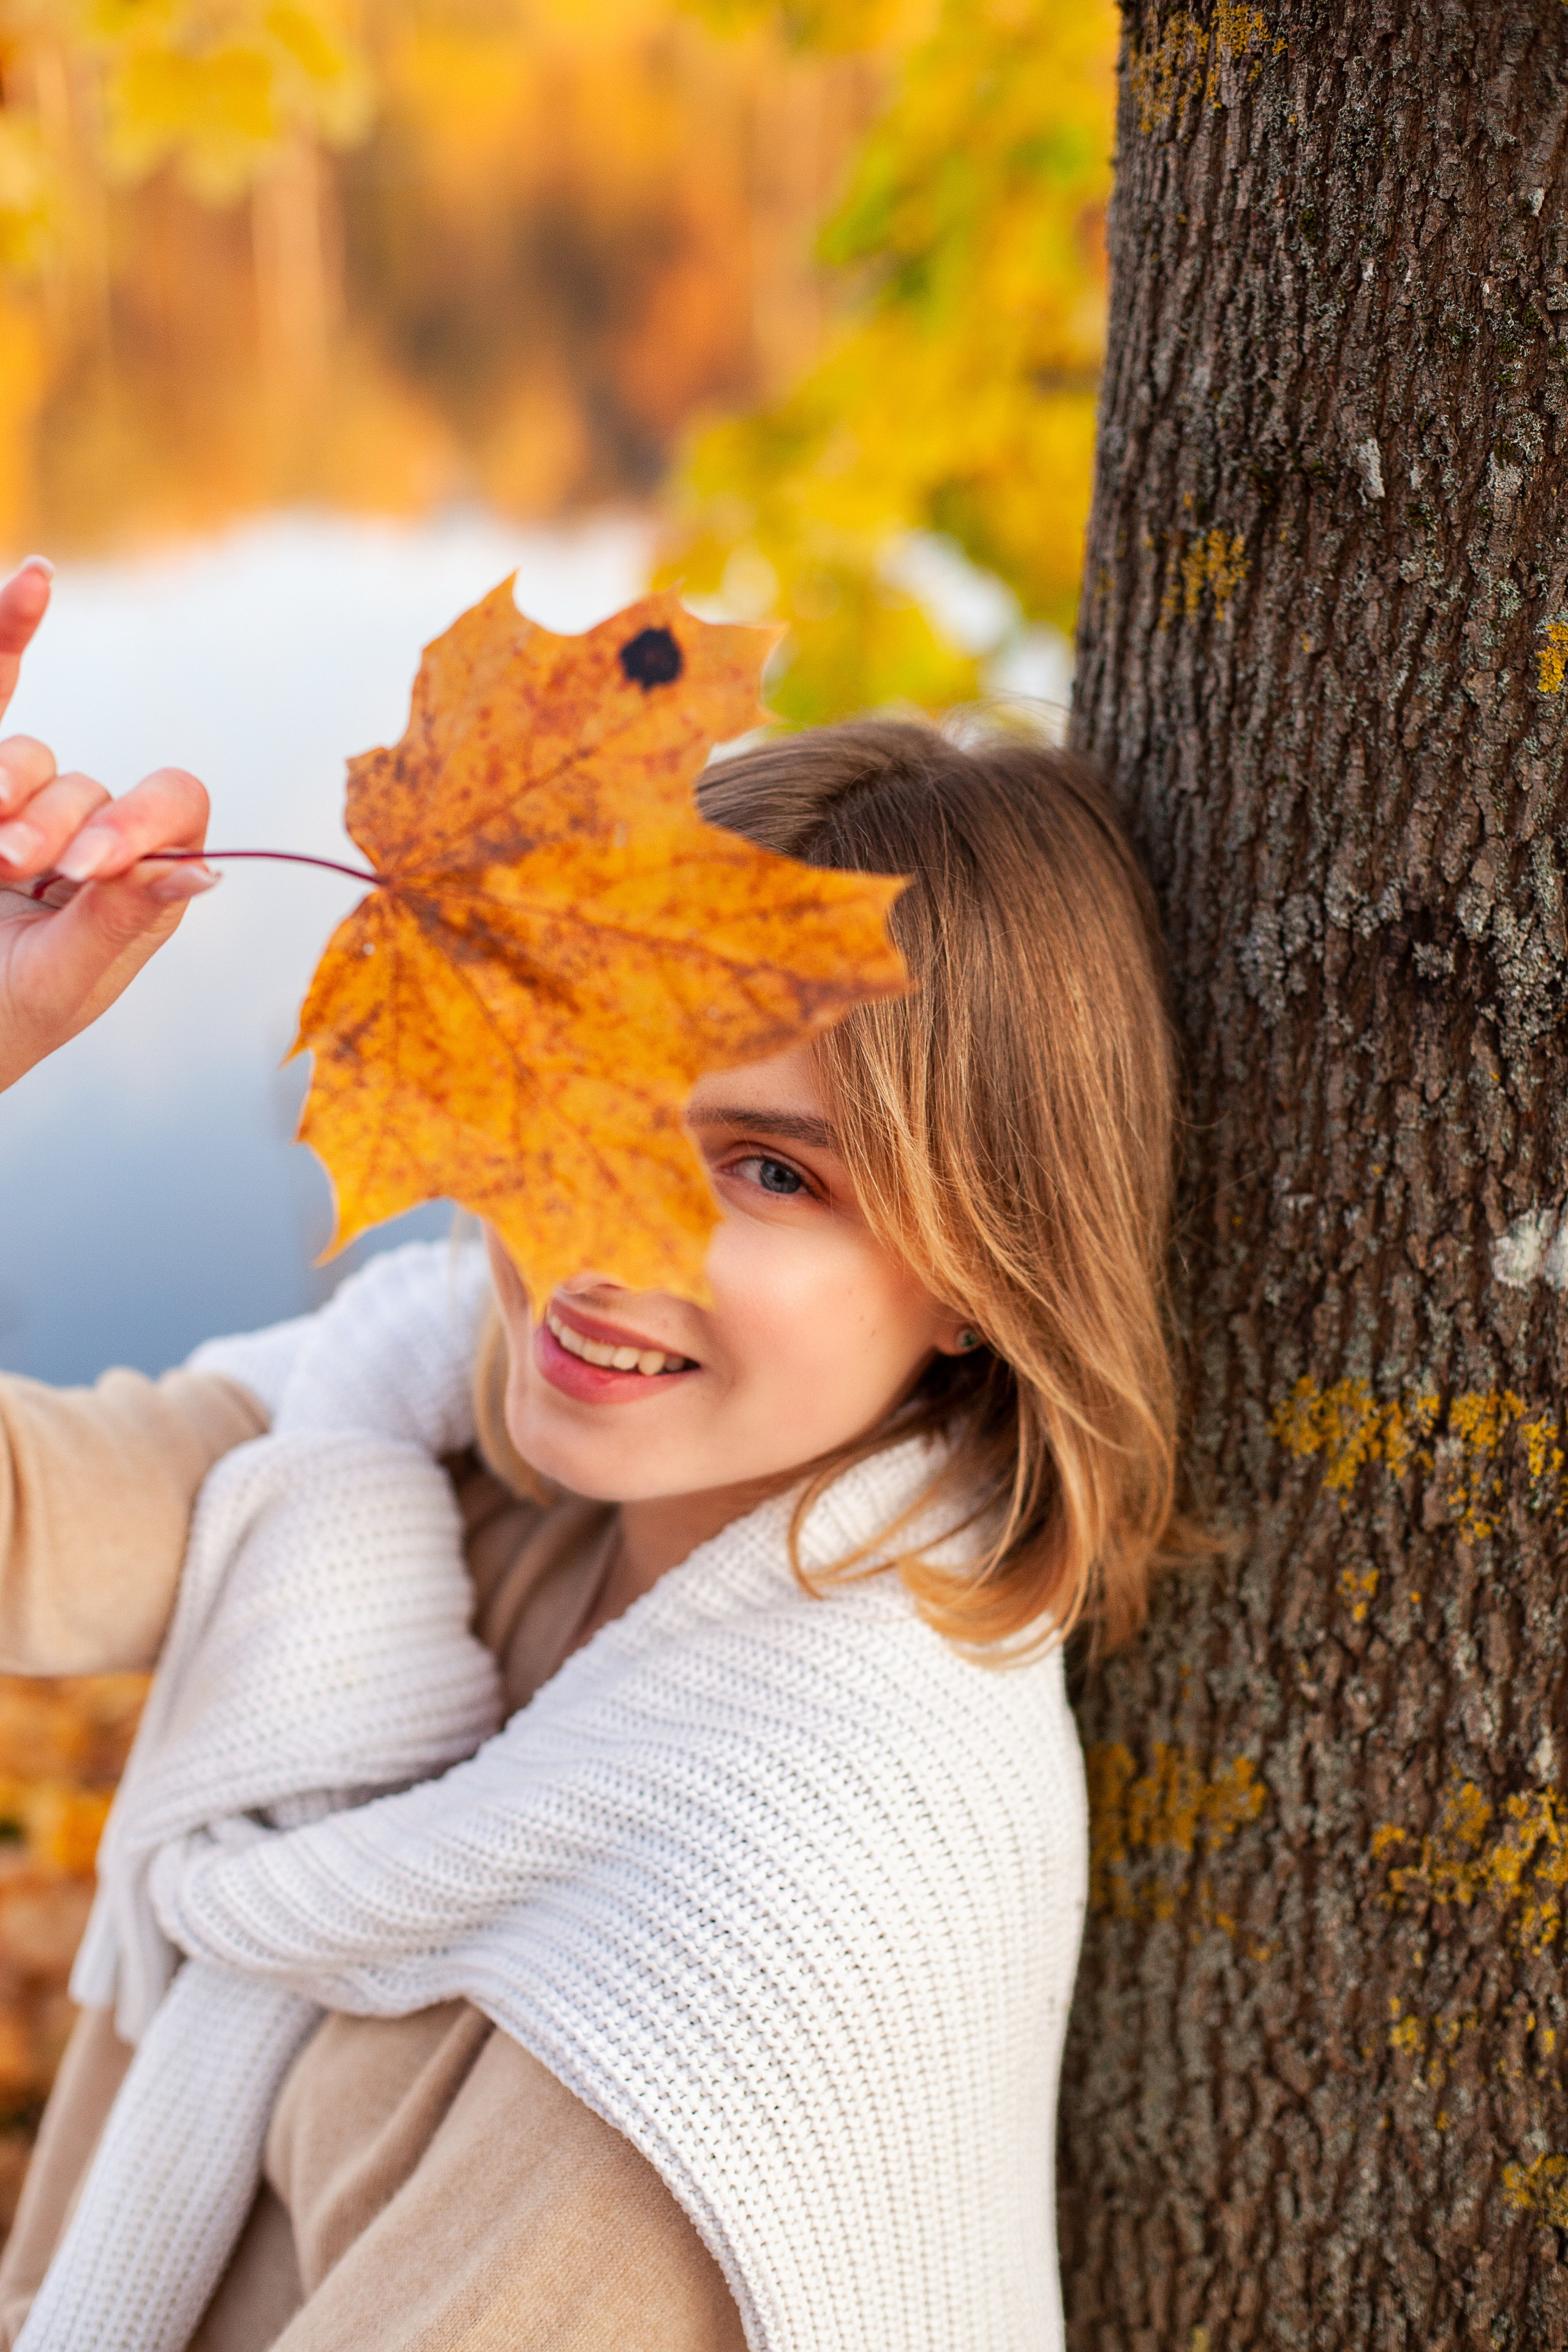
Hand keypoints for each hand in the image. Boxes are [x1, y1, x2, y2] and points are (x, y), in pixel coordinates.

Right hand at [0, 557, 215, 1092]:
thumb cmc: (2, 1020)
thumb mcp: (63, 980)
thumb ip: (124, 919)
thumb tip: (208, 868)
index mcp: (139, 885)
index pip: (175, 810)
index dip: (140, 824)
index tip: (89, 869)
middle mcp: (90, 837)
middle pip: (97, 786)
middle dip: (58, 827)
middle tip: (17, 871)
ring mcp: (25, 809)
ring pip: (34, 758)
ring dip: (11, 795)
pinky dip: (9, 639)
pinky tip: (34, 580)